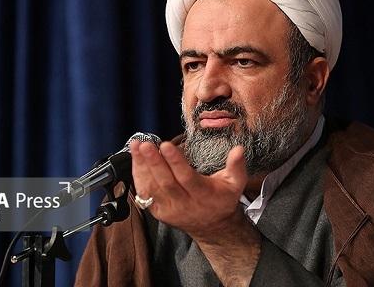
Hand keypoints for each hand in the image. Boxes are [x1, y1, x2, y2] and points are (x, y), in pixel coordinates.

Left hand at [130, 140, 260, 285]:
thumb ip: (237, 166)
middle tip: (145, 145)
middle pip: (166, 182)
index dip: (176, 162)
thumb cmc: (222, 200)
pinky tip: (135, 160)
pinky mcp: (158, 211)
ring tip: (136, 147)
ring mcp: (169, 209)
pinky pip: (145, 194)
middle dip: (154, 162)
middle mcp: (184, 203)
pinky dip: (138, 176)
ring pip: (152, 188)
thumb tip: (239, 149)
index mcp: (203, 195)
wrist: (212, 227)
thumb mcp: (235, 184)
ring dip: (142, 167)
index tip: (166, 145)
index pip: (187, 177)